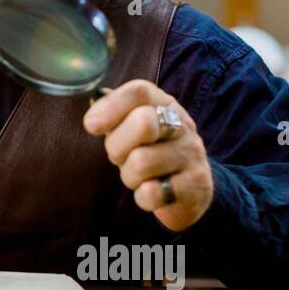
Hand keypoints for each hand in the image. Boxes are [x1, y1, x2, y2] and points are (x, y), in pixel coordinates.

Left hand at [83, 79, 213, 231]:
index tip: (91, 126)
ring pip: (141, 163)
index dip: (111, 106)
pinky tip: (154, 193)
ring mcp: (192, 153)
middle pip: (142, 123)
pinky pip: (152, 193)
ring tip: (140, 177)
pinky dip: (143, 198)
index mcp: (163, 104)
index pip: (139, 91)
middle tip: (121, 158)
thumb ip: (112, 113)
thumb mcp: (131, 128)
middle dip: (117, 148)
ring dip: (130, 177)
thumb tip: (93, 108)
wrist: (190, 189)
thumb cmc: (150, 152)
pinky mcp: (197, 184)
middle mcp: (182, 124)